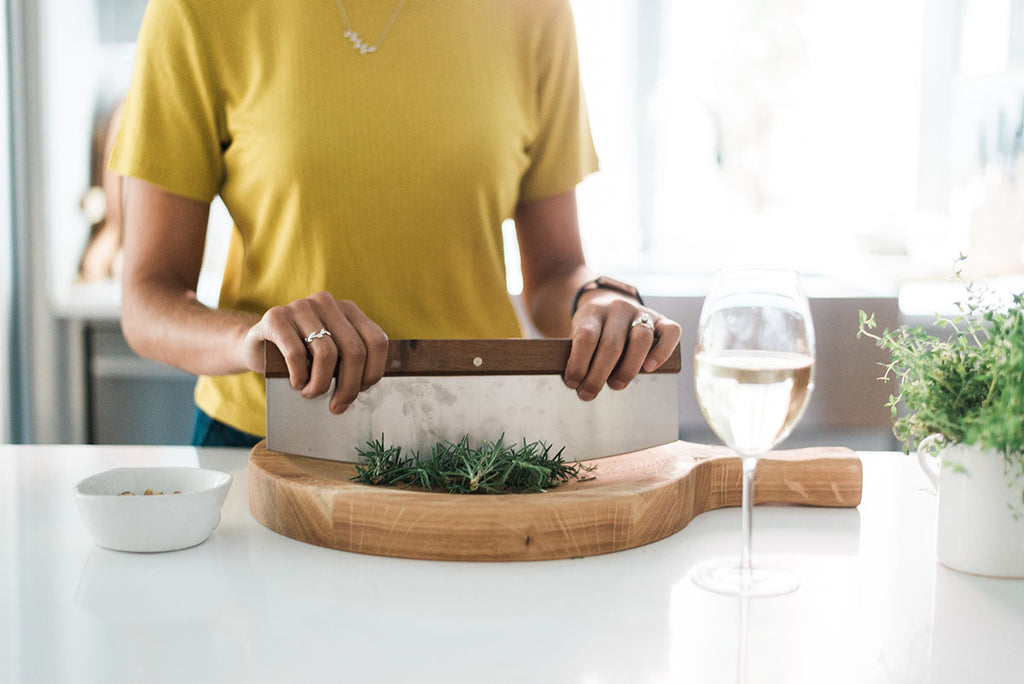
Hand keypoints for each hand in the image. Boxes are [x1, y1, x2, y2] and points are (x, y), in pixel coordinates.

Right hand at [242, 292, 388, 412]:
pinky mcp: (276, 317)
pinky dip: (299, 376)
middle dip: (349, 386)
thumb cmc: (302, 356)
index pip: (376, 341)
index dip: (373, 372)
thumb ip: (351, 362)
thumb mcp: (332, 355)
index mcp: (348, 309)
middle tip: (338, 405)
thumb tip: (365, 388)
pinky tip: (296, 383)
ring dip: (321, 384)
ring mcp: (300, 306)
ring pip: (327, 353)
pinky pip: (296, 353)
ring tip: (311, 394)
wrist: (257, 345)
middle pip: (354, 350)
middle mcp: (326, 303)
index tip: (361, 391)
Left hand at [563, 291, 681, 400]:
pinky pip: (671, 332)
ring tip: (615, 385)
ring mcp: (641, 312)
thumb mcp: (576, 332)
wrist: (606, 300)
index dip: (578, 363)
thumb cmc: (592, 327)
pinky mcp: (661, 318)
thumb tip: (576, 383)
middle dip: (598, 375)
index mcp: (594, 311)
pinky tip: (649, 368)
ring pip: (641, 339)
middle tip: (589, 393)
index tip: (572, 383)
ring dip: (628, 369)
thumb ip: (576, 352)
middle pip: (612, 344)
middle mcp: (618, 308)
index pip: (586, 337)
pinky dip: (662, 352)